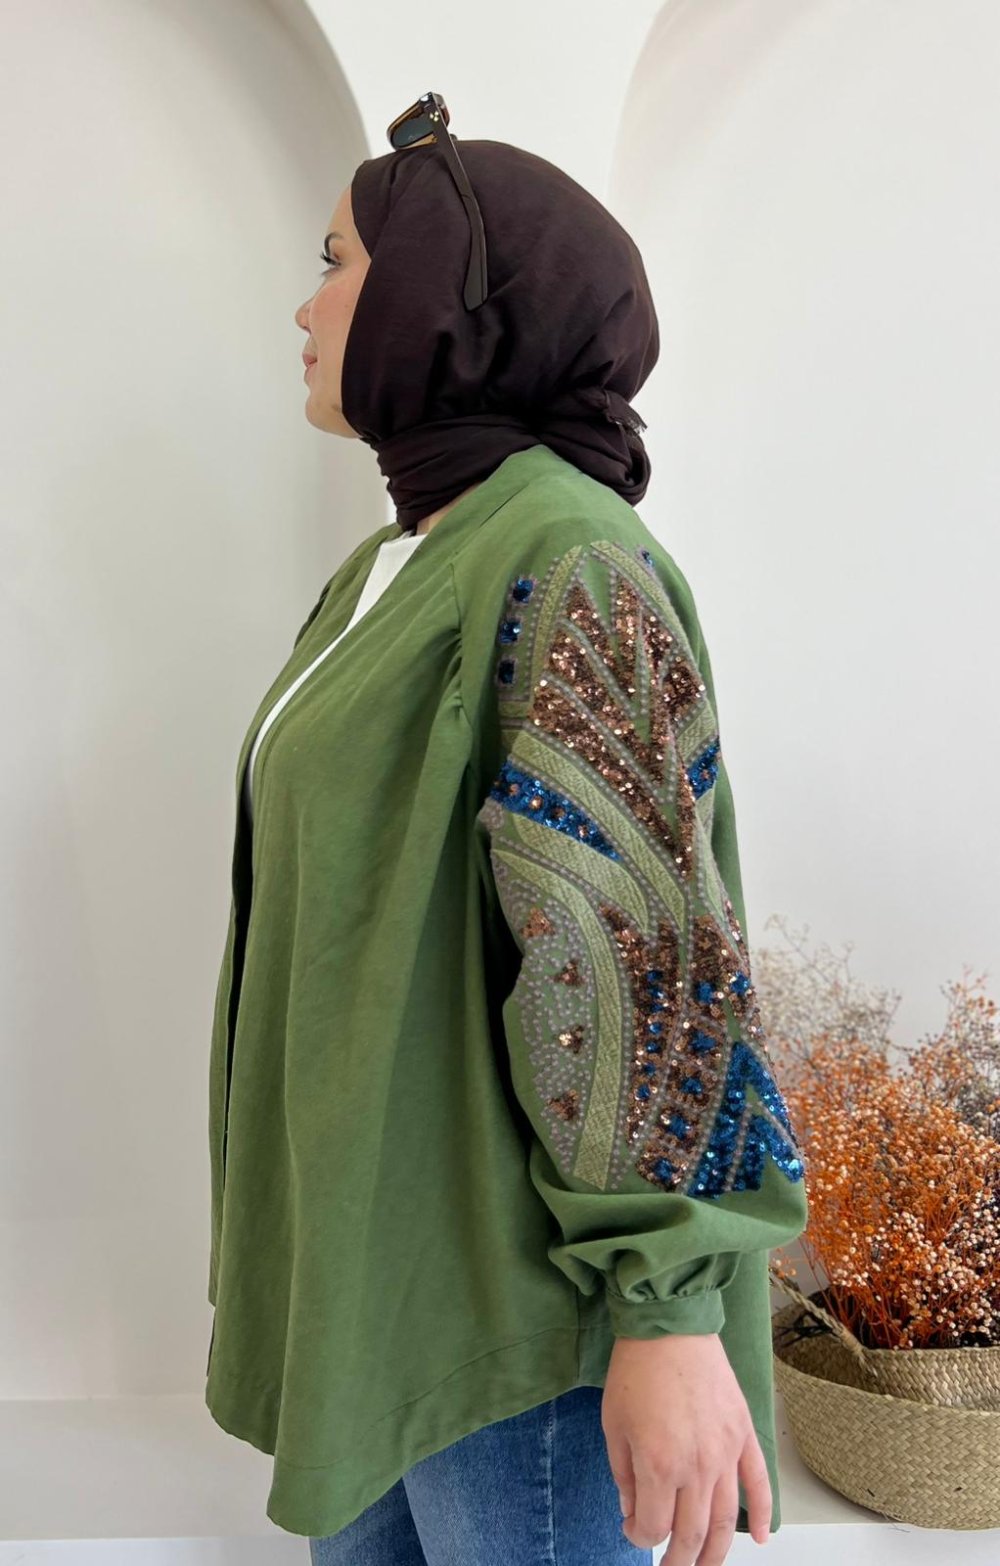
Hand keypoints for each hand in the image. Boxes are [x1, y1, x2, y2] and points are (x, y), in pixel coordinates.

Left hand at [601, 1332, 770, 1561]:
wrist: (669, 1324)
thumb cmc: (637, 1369)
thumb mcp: (613, 1425)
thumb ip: (624, 1477)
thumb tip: (634, 1512)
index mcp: (659, 1465)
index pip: (654, 1527)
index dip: (640, 1538)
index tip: (632, 1530)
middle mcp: (697, 1467)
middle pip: (693, 1534)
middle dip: (679, 1559)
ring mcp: (725, 1453)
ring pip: (727, 1520)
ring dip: (717, 1553)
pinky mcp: (744, 1435)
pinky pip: (759, 1484)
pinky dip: (763, 1515)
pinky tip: (761, 1539)